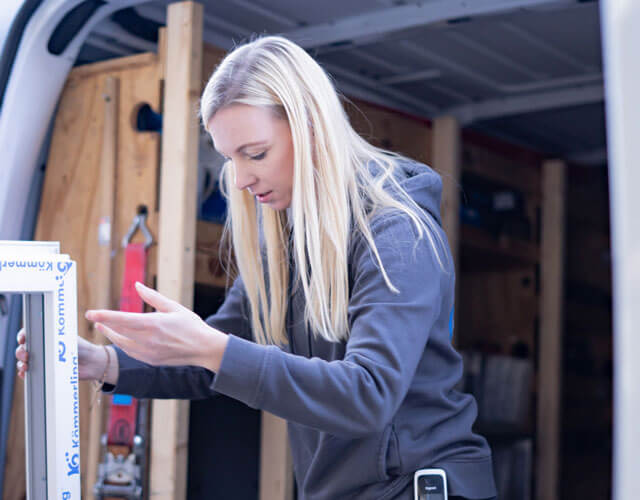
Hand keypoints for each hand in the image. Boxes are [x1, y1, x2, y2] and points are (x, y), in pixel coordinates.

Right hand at [15, 327, 111, 380]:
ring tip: (25, 366)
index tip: (22, 339)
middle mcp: (42, 347)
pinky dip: (25, 374)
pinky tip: (25, 375)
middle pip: (23, 348)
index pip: (29, 334)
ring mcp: (42, 360)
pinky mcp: (44, 371)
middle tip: (25, 355)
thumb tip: (44, 340)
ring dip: (21, 364)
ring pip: (24, 361)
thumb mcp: (67, 340)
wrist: (90, 363)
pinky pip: (30, 373)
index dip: (22, 336)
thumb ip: (55, 340)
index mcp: (47, 337)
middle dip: (21, 351)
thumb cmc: (80, 348)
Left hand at [85, 282, 227, 371]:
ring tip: (103, 327)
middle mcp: (148, 340)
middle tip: (94, 318)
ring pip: (122, 343)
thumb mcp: (173, 307)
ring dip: (111, 335)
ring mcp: (148, 352)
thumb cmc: (191, 325)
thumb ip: (152, 297)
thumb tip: (137, 286)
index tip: (90, 313)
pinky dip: (122, 344)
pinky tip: (120, 339)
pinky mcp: (150, 360)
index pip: (121, 319)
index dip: (104, 316)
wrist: (203, 349)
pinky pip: (130, 352)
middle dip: (104, 324)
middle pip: (118, 331)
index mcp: (153, 324)